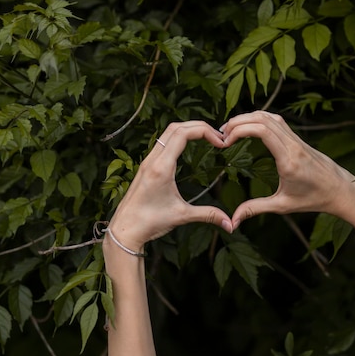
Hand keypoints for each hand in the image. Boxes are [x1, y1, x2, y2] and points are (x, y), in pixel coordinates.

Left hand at [108, 121, 232, 252]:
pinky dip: (178, 138)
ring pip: (168, 133)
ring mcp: (147, 162)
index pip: (183, 134)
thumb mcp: (182, 216)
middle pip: (176, 127)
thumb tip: (230, 223)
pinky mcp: (146, 167)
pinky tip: (189, 147)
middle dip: (199, 126)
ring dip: (188, 130)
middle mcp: (153, 160)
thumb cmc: (149, 222)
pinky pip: (163, 143)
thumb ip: (208, 215)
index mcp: (161, 167)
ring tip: (206, 138)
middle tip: (217, 136)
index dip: (205, 131)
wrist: (124, 229)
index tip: (220, 142)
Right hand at [221, 111, 354, 226]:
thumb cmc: (314, 199)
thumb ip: (256, 209)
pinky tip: (249, 127)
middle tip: (221, 133)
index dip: (239, 130)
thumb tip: (233, 221)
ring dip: (248, 118)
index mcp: (289, 159)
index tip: (224, 141)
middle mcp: (293, 145)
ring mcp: (297, 139)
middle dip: (238, 121)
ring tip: (230, 129)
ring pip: (270, 116)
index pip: (262, 131)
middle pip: (263, 119)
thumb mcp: (283, 206)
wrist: (341, 190)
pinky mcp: (298, 139)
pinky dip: (260, 119)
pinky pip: (277, 121)